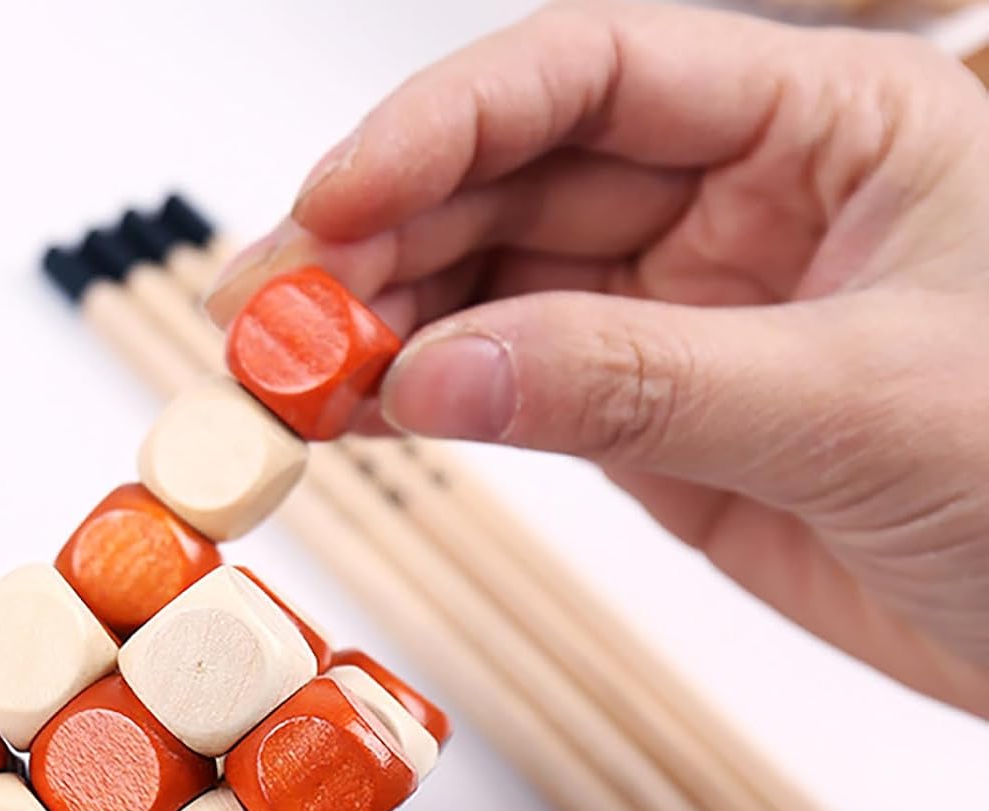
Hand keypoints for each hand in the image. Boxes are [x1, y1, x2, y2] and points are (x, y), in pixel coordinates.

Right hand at [208, 2, 988, 716]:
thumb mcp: (852, 407)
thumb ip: (636, 384)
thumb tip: (439, 376)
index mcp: (828, 124)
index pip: (601, 71)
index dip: (449, 122)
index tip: (337, 198)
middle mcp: (743, 205)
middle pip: (520, 179)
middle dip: (385, 233)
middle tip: (271, 308)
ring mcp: (687, 318)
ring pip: (500, 287)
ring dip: (389, 321)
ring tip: (286, 367)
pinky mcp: (656, 426)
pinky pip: (521, 389)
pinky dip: (437, 400)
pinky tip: (363, 407)